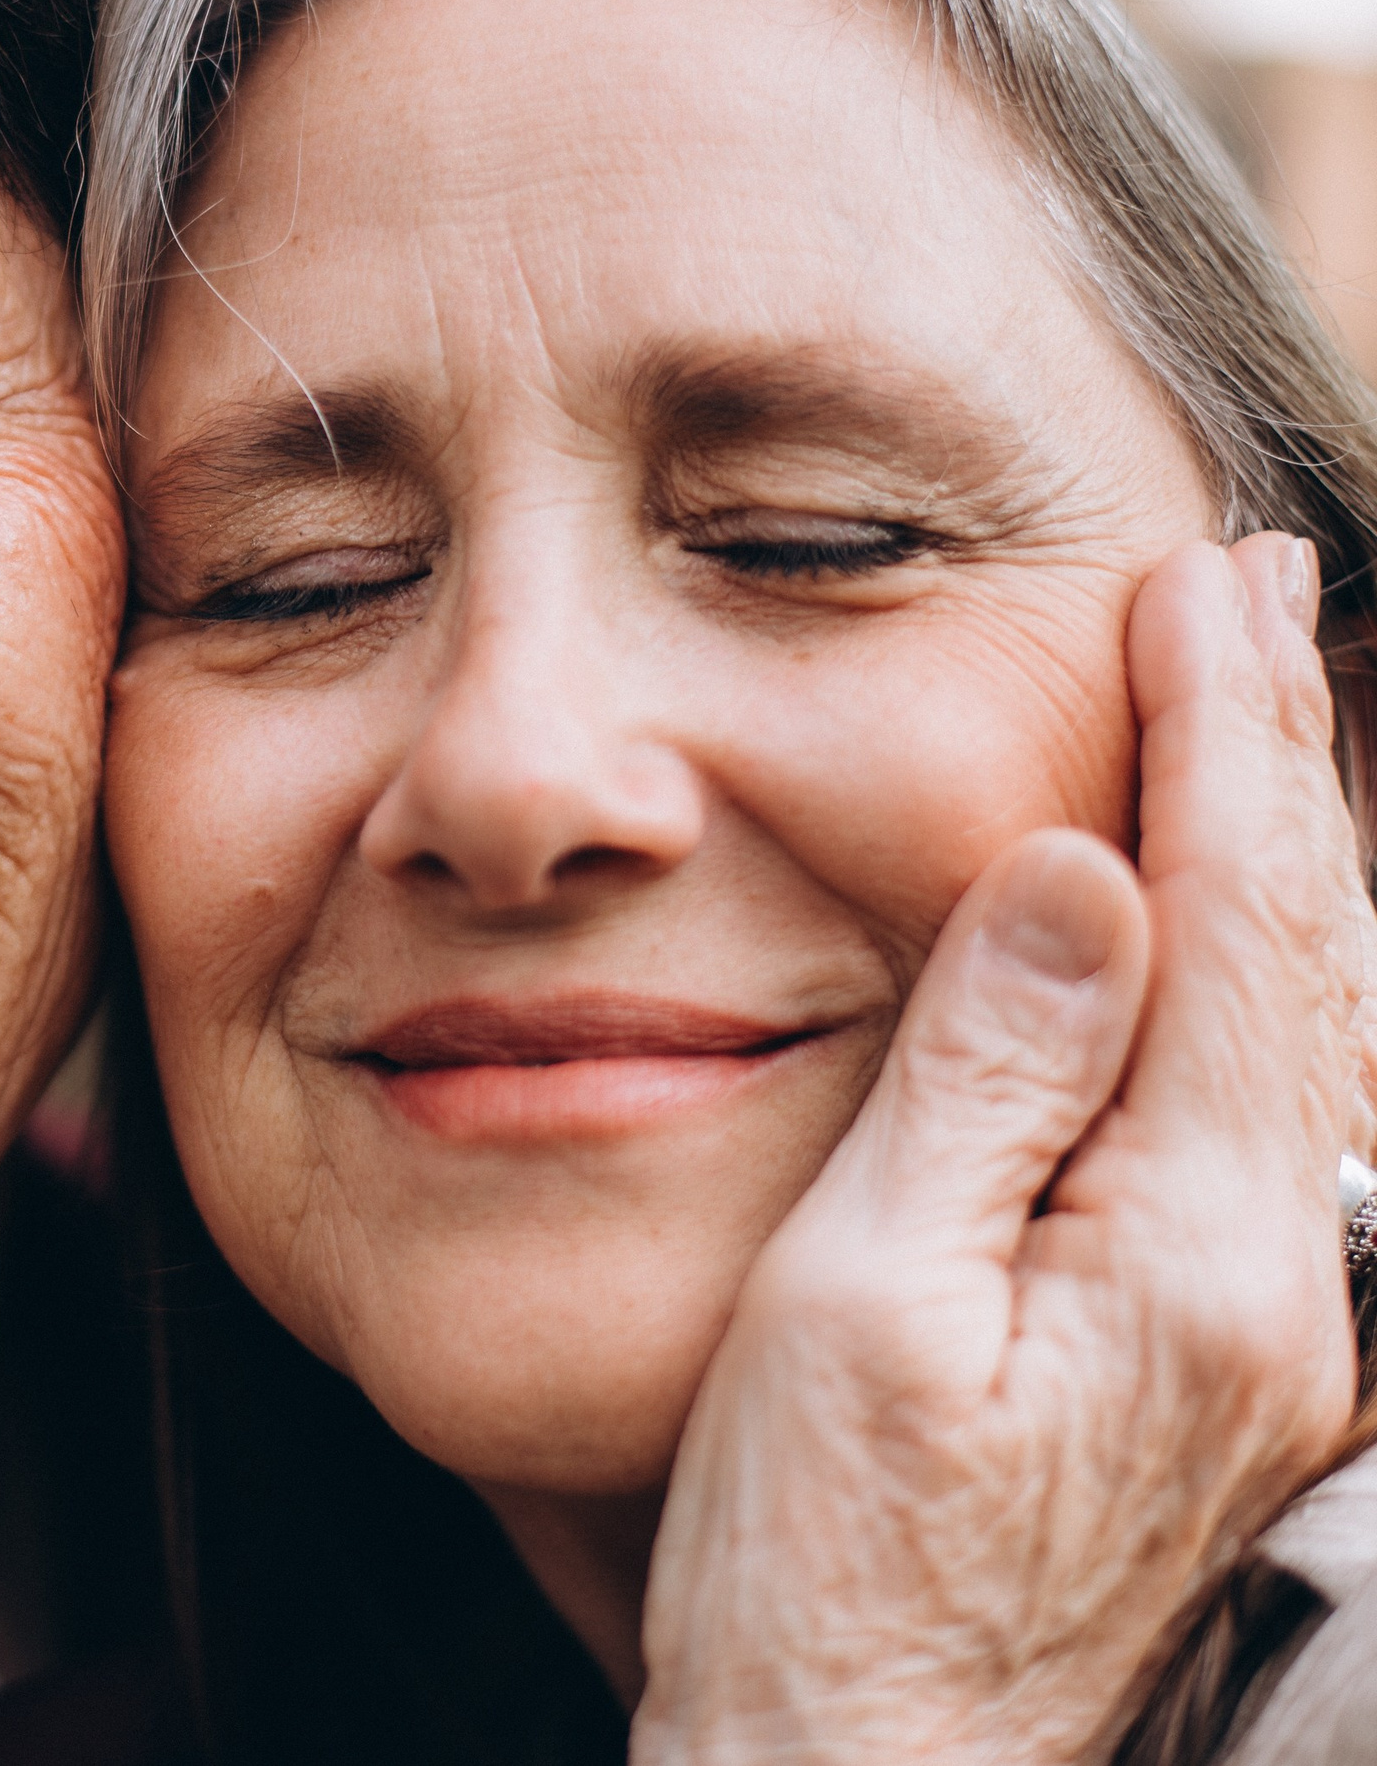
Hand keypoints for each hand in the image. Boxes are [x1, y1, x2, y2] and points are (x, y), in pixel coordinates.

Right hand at [633, 534, 1371, 1764]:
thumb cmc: (826, 1562)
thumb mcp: (861, 1298)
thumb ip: (990, 1079)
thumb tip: (1077, 873)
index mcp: (1203, 1247)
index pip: (1232, 923)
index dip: (1219, 738)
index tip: (1195, 586)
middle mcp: (1290, 1282)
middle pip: (1314, 956)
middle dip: (1282, 755)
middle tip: (1252, 587)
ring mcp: (1280, 1330)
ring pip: (1321, 1026)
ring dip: (1290, 849)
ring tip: (1267, 708)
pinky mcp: (1234, 1361)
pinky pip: (1288, 1103)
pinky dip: (1275, 967)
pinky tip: (1246, 930)